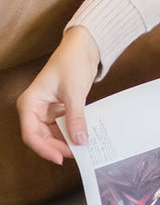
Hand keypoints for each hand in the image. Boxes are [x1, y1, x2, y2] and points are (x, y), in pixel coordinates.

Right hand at [17, 27, 100, 164]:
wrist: (84, 46)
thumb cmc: (72, 61)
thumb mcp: (74, 92)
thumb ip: (76, 118)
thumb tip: (80, 140)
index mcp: (30, 103)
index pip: (31, 134)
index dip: (44, 149)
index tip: (61, 158)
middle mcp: (35, 109)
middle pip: (42, 138)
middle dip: (59, 147)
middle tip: (79, 154)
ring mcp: (47, 110)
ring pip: (53, 135)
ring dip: (67, 142)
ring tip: (84, 148)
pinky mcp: (59, 110)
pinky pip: (63, 127)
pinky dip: (72, 133)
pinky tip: (84, 137)